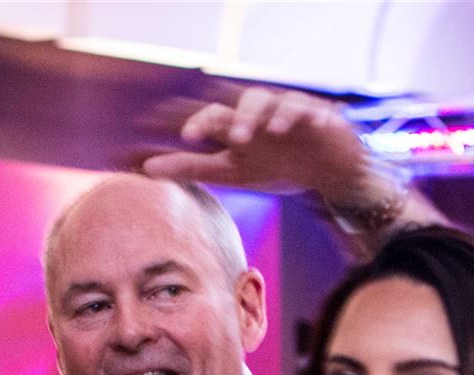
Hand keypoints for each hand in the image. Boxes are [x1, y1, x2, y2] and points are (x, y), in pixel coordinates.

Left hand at [142, 87, 375, 204]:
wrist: (327, 172)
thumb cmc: (275, 167)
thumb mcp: (232, 173)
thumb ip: (191, 168)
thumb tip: (146, 169)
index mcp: (237, 127)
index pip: (214, 117)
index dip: (200, 122)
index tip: (187, 137)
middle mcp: (260, 115)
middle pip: (242, 103)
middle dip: (234, 116)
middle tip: (229, 137)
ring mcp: (286, 112)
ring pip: (271, 101)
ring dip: (261, 115)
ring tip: (257, 134)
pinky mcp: (315, 114)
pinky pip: (305, 108)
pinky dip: (296, 116)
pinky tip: (290, 127)